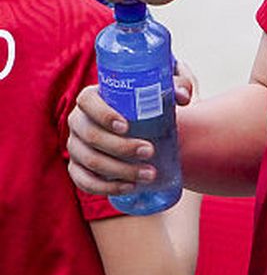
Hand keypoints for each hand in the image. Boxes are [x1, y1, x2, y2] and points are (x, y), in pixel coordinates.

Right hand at [66, 79, 188, 196]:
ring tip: (150, 174)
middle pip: (90, 135)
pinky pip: (84, 182)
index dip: (102, 114)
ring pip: (90, 161)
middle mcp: (78, 122)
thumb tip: (182, 97)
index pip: (86, 101)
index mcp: (92, 98)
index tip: (126, 126)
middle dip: (120, 147)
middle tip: (150, 151)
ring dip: (120, 170)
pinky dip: (106, 187)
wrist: (148, 126)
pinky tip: (130, 187)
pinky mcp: (78, 169)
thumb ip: (178, 86)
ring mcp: (76, 146)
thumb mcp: (166, 90)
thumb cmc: (152, 103)